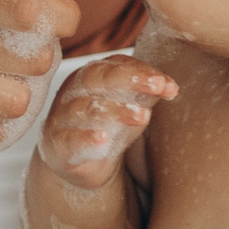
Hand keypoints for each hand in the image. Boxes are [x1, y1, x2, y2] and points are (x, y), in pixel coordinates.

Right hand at [32, 54, 177, 192]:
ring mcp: (62, 118)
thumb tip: (169, 86)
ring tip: (143, 116)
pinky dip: (87, 138)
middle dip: (130, 79)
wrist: (77, 163)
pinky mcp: (58, 145)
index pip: (116, 65)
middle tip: (158, 86)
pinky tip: (103, 138)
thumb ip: (145, 95)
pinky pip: (70, 139)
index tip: (167, 84)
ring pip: (86, 108)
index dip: (142, 71)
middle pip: (97, 77)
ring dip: (116, 110)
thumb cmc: (105, 127)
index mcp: (90, 76)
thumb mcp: (127, 108)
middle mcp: (73, 91)